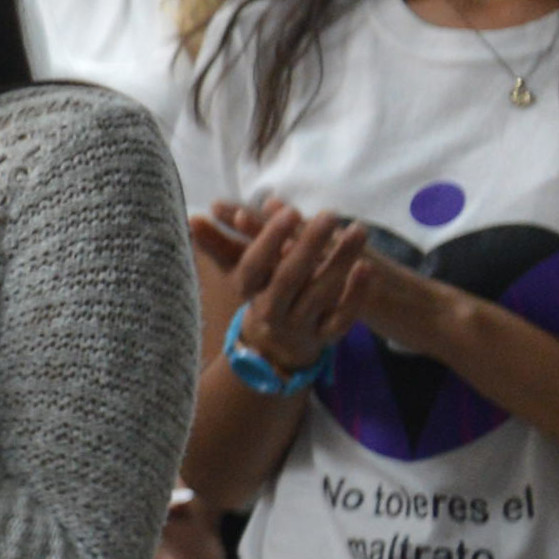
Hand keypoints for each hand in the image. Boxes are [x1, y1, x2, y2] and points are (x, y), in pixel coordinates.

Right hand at [198, 198, 388, 375]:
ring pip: (319, 295)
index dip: (269, 240)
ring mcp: (299, 326)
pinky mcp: (324, 337)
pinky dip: (355, 296)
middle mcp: (271, 311)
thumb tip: (192, 219)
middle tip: (330, 214)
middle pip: (289, 278)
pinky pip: (342, 320)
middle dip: (309, 245)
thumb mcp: (239, 272)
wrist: (275, 348)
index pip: (253, 266)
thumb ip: (219, 244)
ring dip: (339, 262)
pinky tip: (366, 268)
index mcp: (247, 291)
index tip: (288, 211)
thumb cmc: (260, 294)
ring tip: (358, 230)